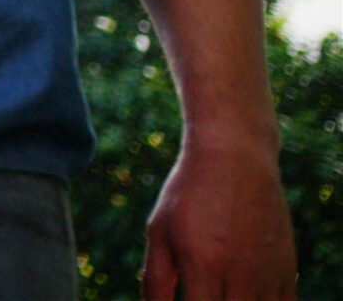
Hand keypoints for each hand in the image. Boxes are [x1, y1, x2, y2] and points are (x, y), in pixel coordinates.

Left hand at [142, 140, 293, 299]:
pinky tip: (244, 295)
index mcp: (203, 265)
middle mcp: (241, 273)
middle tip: (202, 294)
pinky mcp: (287, 267)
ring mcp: (269, 272)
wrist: (235, 157)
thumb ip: (155, 280)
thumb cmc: (188, 194)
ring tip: (220, 291)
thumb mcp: (159, 232)